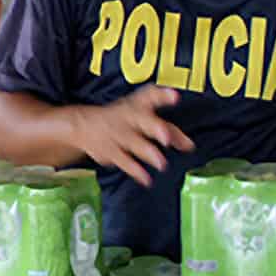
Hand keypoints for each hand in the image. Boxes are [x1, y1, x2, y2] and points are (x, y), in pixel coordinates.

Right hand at [69, 85, 193, 188]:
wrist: (84, 125)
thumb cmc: (122, 119)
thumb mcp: (142, 117)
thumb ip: (169, 130)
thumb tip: (190, 146)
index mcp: (137, 106)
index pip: (150, 96)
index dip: (162, 96)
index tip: (174, 96)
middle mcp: (128, 118)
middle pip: (143, 121)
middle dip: (156, 128)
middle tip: (166, 138)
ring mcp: (118, 135)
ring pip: (135, 144)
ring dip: (148, 153)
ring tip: (161, 163)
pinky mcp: (110, 151)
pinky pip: (124, 162)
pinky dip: (136, 171)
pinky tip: (147, 179)